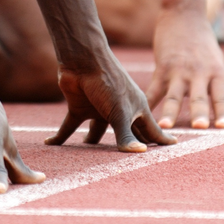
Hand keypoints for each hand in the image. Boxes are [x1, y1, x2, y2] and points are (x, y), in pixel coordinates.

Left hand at [46, 55, 176, 151]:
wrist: (82, 60)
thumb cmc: (108, 82)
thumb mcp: (119, 112)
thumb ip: (126, 135)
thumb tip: (139, 154)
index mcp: (135, 109)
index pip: (152, 130)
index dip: (162, 140)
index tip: (173, 148)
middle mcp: (119, 111)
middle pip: (127, 133)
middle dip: (130, 146)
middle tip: (136, 164)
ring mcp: (99, 109)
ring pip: (97, 133)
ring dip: (92, 144)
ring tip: (90, 161)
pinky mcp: (79, 108)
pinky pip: (69, 127)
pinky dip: (60, 137)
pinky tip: (49, 144)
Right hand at [145, 10, 223, 128]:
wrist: (183, 15)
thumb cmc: (204, 46)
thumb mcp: (218, 68)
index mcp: (216, 73)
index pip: (222, 97)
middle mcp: (198, 73)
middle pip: (199, 97)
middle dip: (199, 112)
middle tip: (200, 127)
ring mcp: (178, 70)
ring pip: (174, 95)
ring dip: (170, 111)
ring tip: (165, 127)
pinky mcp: (161, 68)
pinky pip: (153, 89)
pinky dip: (147, 103)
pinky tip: (140, 116)